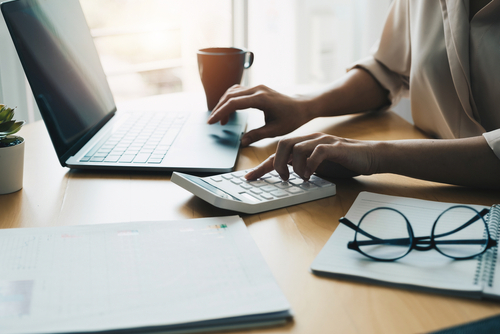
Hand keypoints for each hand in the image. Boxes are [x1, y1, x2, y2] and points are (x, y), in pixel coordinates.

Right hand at [207, 85, 312, 145]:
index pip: (234, 103)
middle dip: (219, 109)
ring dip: (224, 104)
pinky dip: (230, 100)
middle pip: (230, 96)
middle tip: (212, 122)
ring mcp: (257, 88)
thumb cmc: (292, 118)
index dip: (220, 112)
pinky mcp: (257, 89)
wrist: (302, 106)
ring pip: (233, 92)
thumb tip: (242, 142)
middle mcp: (257, 90)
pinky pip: (238, 91)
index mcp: (261, 99)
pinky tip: (229, 110)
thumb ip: (257, 135)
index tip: (212, 122)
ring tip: (222, 120)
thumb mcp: (275, 130)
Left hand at [245, 133, 377, 180]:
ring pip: (296, 147)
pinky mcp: (335, 147)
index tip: (249, 177)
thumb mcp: (318, 166)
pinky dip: (310, 164)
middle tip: (283, 178)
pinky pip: (316, 152)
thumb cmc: (344, 162)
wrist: (371, 156)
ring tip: (302, 177)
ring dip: (294, 166)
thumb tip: (287, 177)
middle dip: (277, 163)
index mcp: (304, 144)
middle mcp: (310, 140)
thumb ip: (303, 168)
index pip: (278, 153)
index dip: (262, 166)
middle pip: (282, 144)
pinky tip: (312, 173)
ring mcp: (322, 141)